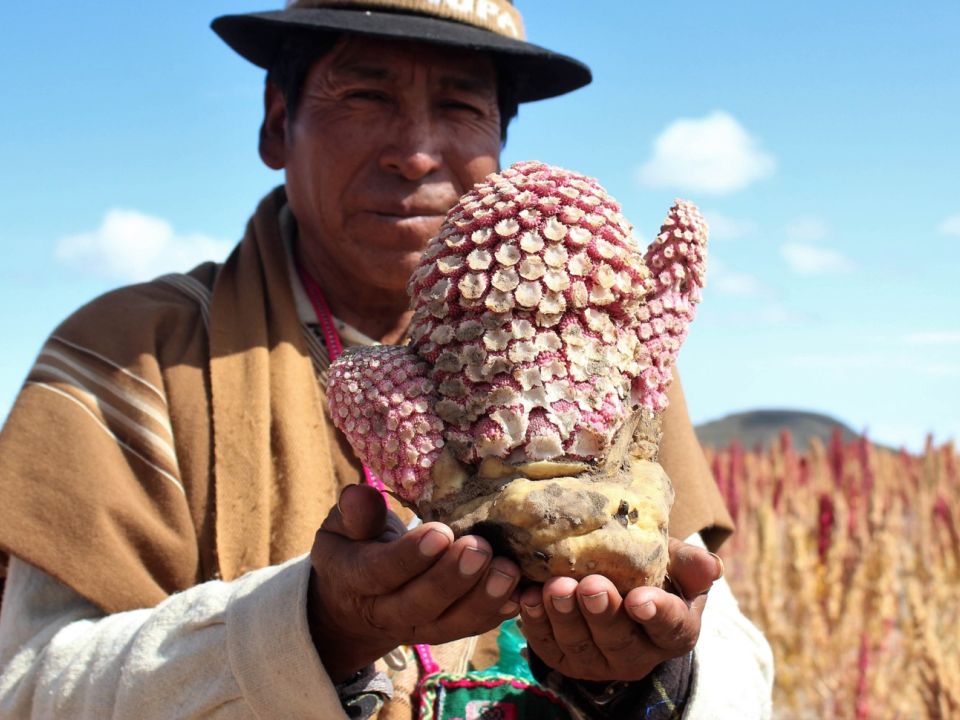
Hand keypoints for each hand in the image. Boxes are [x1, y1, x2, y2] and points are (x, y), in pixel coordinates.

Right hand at [307, 484, 521, 681]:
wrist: (354, 602)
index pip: (381, 572)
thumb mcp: (341, 527)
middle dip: (452, 579)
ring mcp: (419, 627)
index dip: (409, 557)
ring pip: (450, 624)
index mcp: (356, 579)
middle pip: (420, 605)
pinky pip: (472, 628)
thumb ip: (354, 514)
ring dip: (482, 600)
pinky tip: (520, 594)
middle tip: (480, 550)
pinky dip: (498, 614)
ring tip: (508, 571)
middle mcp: (387, 611)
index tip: (440, 532)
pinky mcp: (446, 630)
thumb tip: (361, 494)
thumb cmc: (354, 547)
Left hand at [518, 538, 722, 681]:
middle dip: (603, 613)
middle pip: (620, 640)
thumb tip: (711, 565)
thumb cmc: (649, 571)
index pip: (671, 628)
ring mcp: (597, 661)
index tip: (640, 599)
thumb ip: (688, 563)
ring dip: (565, 616)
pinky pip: (546, 645)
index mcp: (673, 631)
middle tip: (590, 585)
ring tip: (554, 587)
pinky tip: (526, 597)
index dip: (657, 614)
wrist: (613, 584)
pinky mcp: (562, 658)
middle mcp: (637, 655)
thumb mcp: (672, 563)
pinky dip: (534, 621)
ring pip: (580, 645)